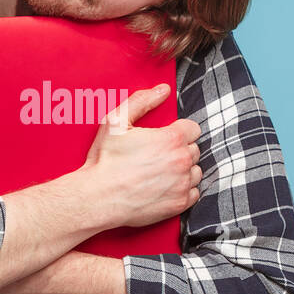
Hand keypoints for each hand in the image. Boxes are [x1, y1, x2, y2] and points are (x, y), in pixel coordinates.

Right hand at [78, 84, 201, 228]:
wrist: (98, 197)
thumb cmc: (106, 159)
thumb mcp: (116, 121)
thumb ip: (142, 101)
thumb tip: (162, 90)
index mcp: (171, 139)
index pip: (193, 128)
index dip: (179, 131)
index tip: (166, 137)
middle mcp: (181, 161)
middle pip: (194, 150)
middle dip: (180, 150)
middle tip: (159, 155)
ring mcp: (182, 184)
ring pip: (195, 171)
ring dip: (184, 170)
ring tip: (162, 171)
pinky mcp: (179, 204)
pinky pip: (194, 193)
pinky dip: (183, 190)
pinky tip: (166, 187)